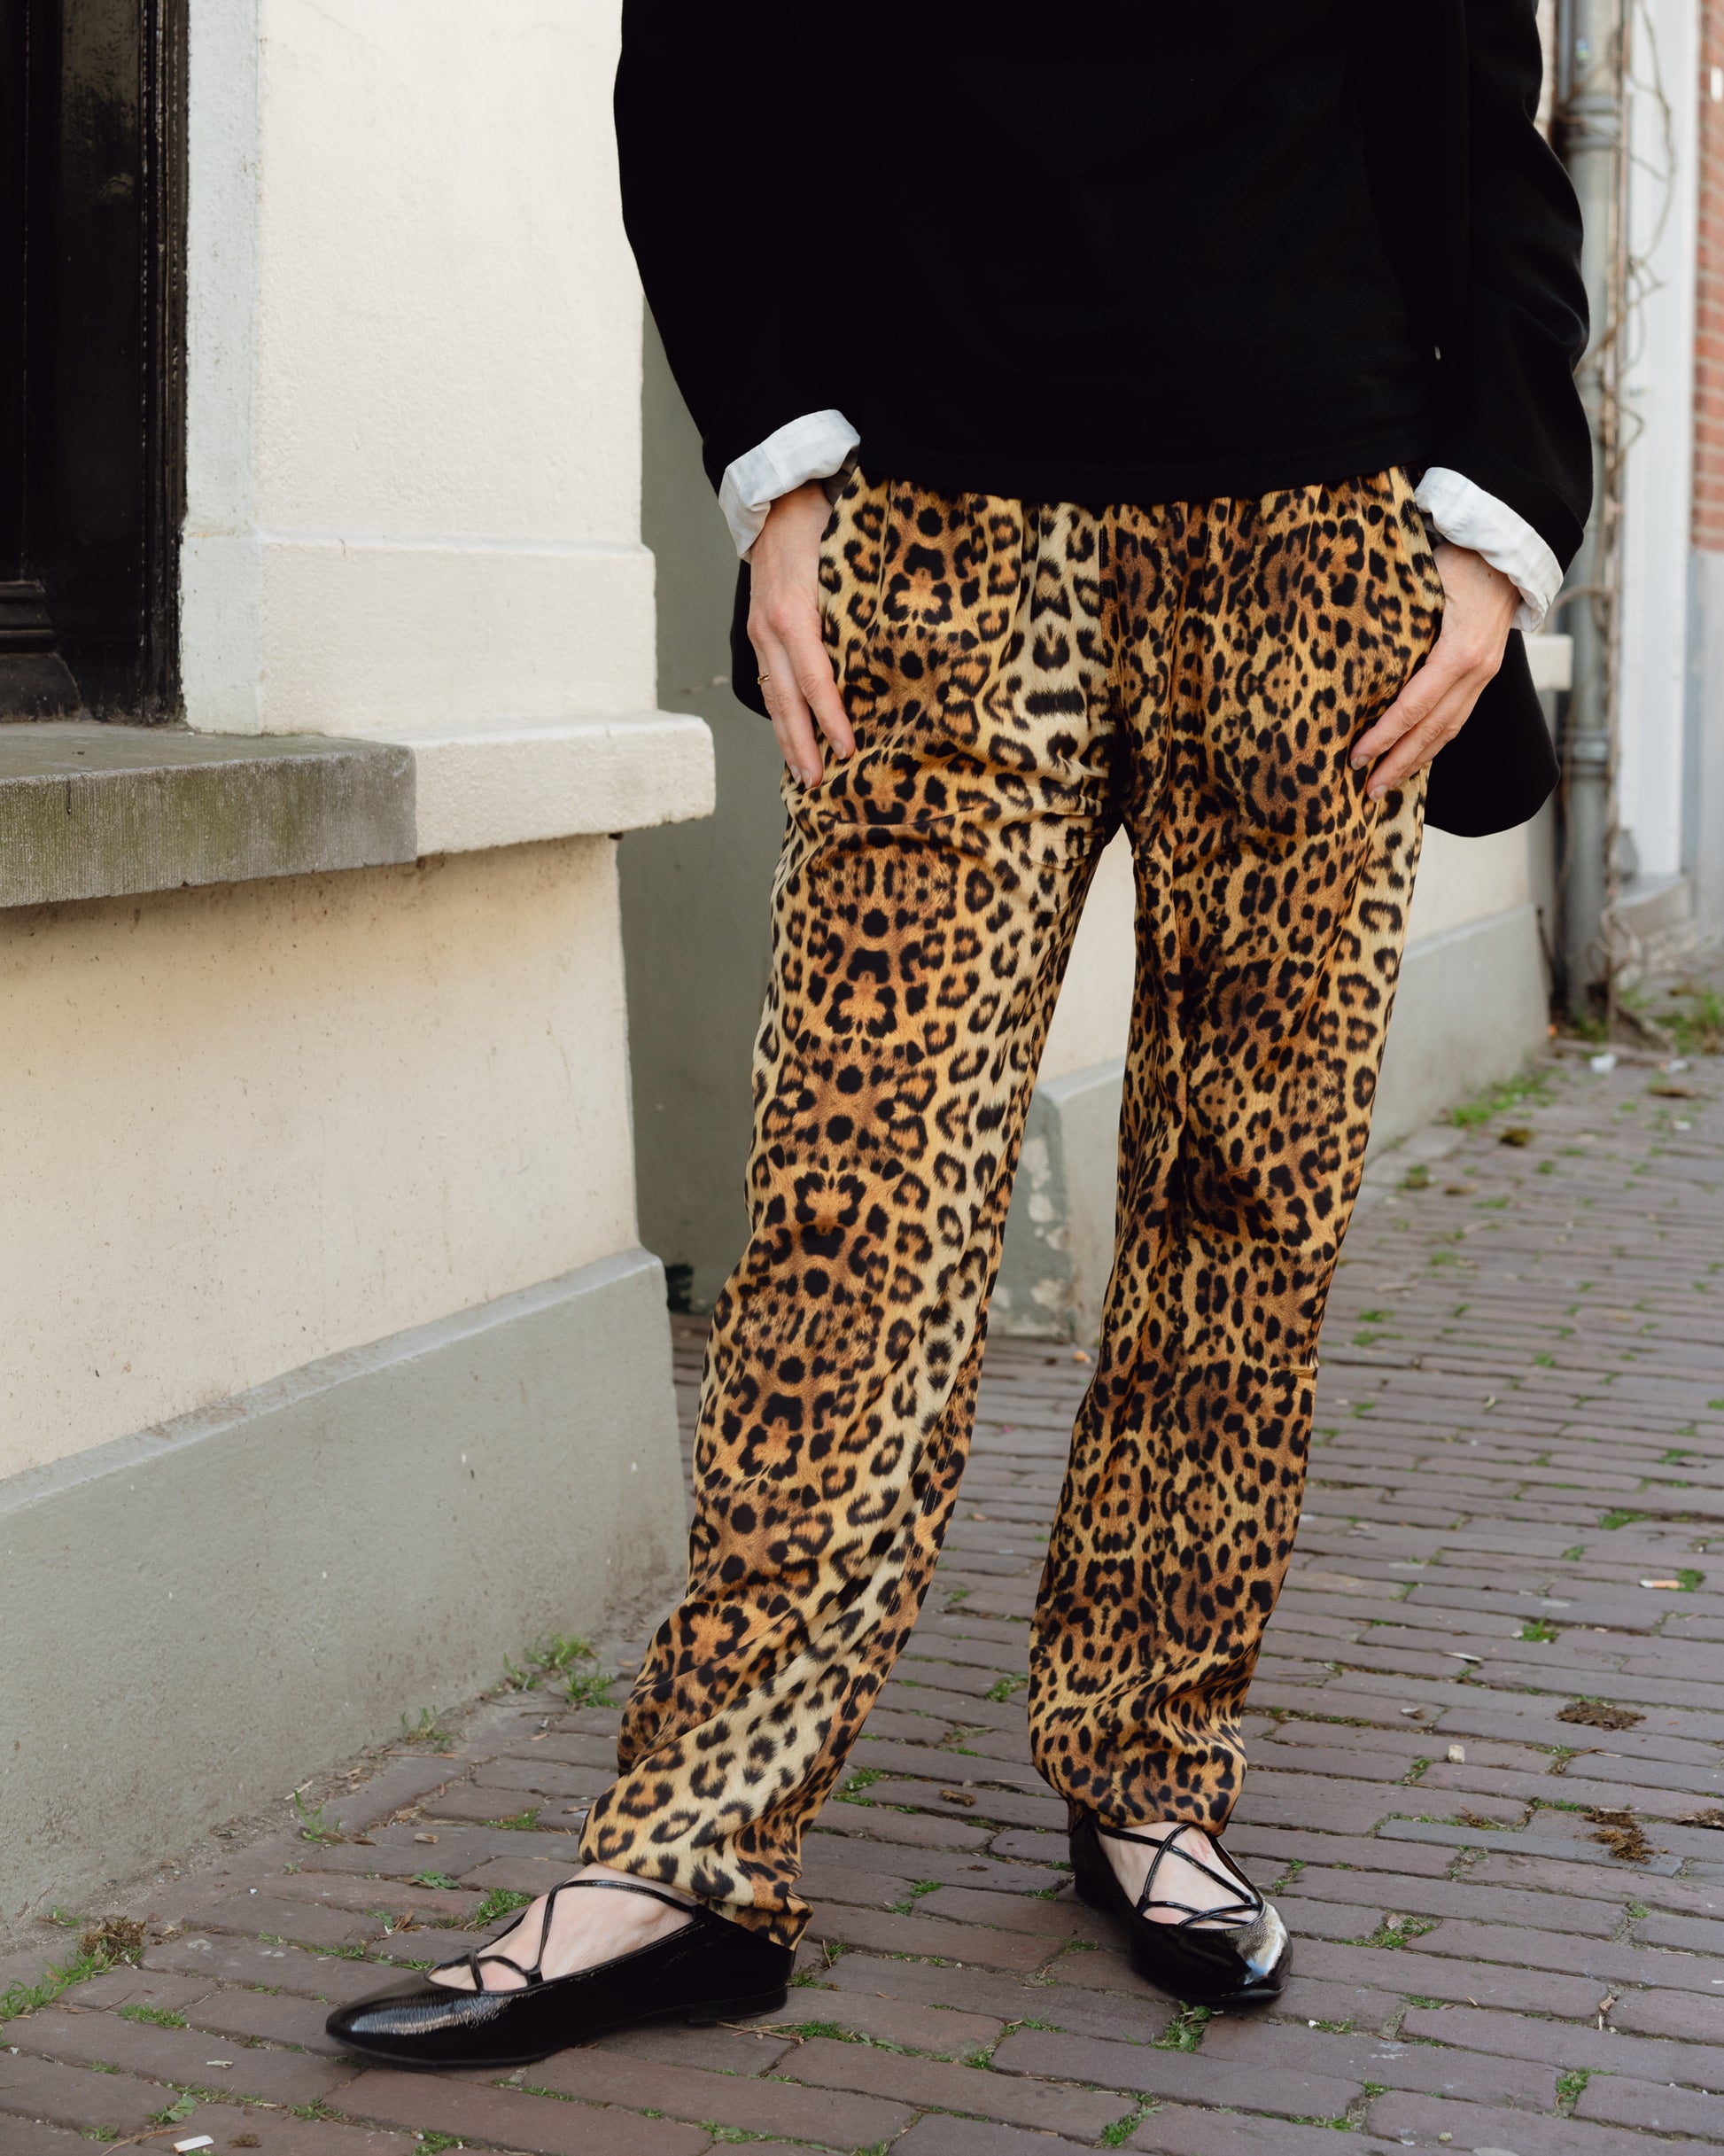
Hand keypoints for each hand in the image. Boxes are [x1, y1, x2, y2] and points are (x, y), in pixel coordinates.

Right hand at [747, 481, 853, 786]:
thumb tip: (900, 645)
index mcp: (794, 614)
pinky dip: (781, 716)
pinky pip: (770, 684)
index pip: (815, 679)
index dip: (831, 717)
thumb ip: (862, 603)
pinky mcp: (757, 634)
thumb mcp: (845, 560)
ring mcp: (759, 633)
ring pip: (773, 698)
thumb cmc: (820, 525)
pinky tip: (793, 740)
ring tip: (802, 775)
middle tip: (818, 783)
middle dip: (802, 745)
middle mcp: (770, 629)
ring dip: (787, 740)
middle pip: (787, 701)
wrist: (775, 502)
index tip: (849, 749)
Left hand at [1350, 542, 1518, 798]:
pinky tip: (1415, 758)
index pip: (1413, 706)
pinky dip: (1435, 743)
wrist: (1510, 552)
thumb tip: (1349, 644)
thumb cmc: (1460, 560)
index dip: (1384, 736)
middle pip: (1432, 730)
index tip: (1356, 757)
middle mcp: (1476, 671)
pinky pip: (1458, 718)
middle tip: (1368, 792)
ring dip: (1416, 761)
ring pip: (1448, 731)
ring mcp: (1485, 675)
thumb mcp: (1425, 583)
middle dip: (1398, 764)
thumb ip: (1396, 618)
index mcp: (1458, 652)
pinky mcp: (1486, 674)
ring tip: (1387, 785)